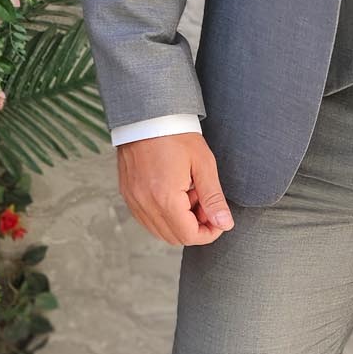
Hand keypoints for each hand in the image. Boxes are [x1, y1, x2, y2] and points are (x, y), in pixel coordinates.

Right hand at [116, 132, 233, 246]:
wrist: (147, 115)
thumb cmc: (176, 135)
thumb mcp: (203, 164)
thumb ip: (214, 199)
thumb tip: (225, 224)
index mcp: (165, 198)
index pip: (189, 236)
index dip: (209, 233)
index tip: (218, 219)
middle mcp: (144, 204)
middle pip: (174, 237)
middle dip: (195, 227)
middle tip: (204, 203)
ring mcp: (133, 200)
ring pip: (159, 230)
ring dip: (179, 221)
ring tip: (189, 194)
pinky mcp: (127, 194)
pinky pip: (147, 219)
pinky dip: (163, 214)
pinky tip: (173, 192)